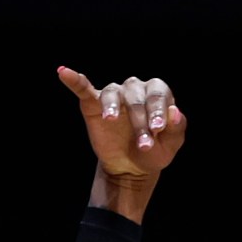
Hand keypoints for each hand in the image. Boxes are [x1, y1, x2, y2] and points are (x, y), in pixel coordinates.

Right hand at [57, 67, 185, 181]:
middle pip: (136, 98)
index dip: (158, 111)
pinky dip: (74, 80)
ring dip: (113, 106)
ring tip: (111, 120)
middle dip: (140, 121)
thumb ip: (176, 129)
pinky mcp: (94, 104)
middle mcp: (134, 89)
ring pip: (113, 93)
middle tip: (143, 144)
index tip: (157, 129)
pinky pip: (83, 88)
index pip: (157, 95)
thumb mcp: (170, 146)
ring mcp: (114, 95)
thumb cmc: (154, 153)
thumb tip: (175, 112)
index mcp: (156, 94)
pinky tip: (64, 73)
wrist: (132, 168)